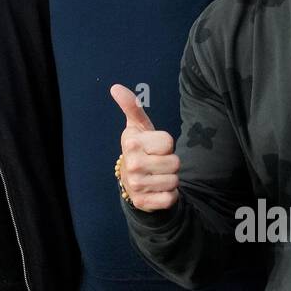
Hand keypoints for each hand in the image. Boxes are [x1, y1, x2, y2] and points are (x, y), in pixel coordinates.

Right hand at [110, 85, 179, 211]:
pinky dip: (169, 196)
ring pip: (174, 181)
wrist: (132, 182)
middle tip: (157, 164)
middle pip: (175, 162)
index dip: (166, 145)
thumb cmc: (140, 149)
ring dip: (170, 180)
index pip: (168, 142)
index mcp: (131, 143)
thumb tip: (115, 87)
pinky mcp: (143, 203)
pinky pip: (171, 198)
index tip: (153, 147)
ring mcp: (136, 185)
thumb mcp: (137, 127)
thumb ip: (131, 106)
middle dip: (170, 164)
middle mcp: (131, 164)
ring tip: (157, 176)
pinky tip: (157, 191)